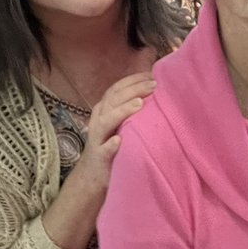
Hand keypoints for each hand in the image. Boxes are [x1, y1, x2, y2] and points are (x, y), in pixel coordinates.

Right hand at [76, 71, 156, 192]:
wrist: (93, 174)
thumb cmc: (112, 142)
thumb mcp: (119, 121)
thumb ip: (131, 106)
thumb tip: (154, 88)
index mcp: (104, 109)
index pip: (116, 89)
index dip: (133, 80)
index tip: (151, 74)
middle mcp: (99, 120)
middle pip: (113, 99)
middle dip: (133, 90)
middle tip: (153, 85)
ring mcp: (98, 139)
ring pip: (106, 121)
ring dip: (122, 111)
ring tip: (139, 104)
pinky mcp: (99, 157)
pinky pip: (103, 150)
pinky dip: (110, 145)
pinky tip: (118, 141)